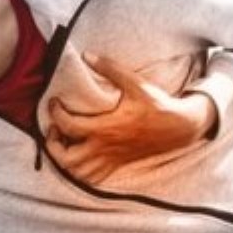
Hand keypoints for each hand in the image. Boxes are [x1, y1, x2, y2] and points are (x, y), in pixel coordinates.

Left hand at [45, 52, 217, 183]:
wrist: (179, 127)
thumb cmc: (157, 105)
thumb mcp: (135, 83)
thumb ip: (110, 68)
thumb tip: (87, 55)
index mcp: (106, 128)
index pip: (68, 125)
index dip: (55, 113)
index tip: (54, 102)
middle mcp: (105, 147)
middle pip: (67, 159)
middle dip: (53, 145)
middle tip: (54, 128)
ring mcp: (111, 159)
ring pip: (78, 172)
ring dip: (64, 159)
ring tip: (64, 142)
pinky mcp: (117, 164)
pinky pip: (92, 178)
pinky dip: (79, 172)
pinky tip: (78, 155)